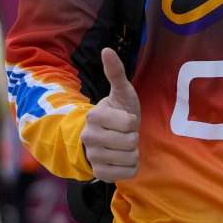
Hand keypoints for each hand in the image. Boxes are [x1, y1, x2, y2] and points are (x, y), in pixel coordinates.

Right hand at [80, 48, 140, 181]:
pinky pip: (128, 173)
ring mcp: (93, 156)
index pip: (128, 123)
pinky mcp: (100, 173)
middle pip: (130, 142)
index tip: (124, 119)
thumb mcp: (121, 92)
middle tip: (124, 133)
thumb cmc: (118, 111)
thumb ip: (116, 72)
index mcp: (94, 116)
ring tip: (123, 145)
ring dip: (133, 152)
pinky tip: (122, 158)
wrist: (108, 136)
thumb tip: (107, 49)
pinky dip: (131, 167)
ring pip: (130, 158)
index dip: (132, 121)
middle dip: (133, 137)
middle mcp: (89, 137)